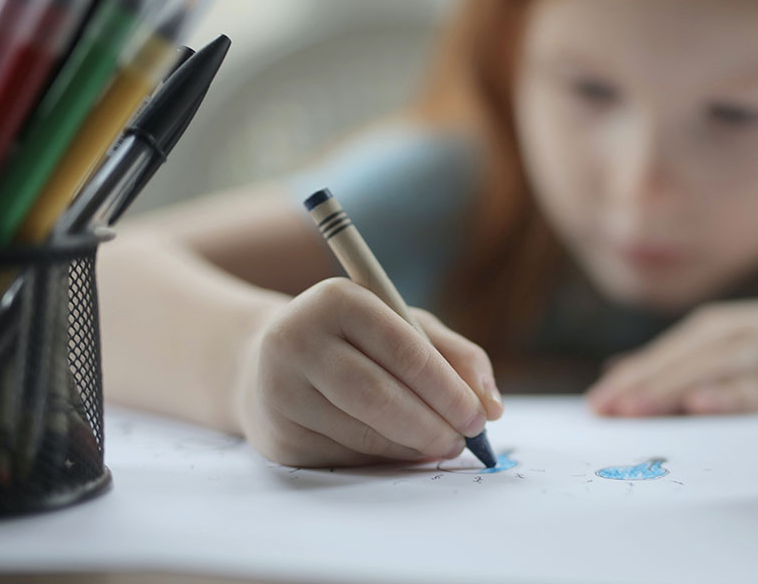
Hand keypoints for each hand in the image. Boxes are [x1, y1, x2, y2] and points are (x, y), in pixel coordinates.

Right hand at [235, 278, 503, 466]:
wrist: (266, 365)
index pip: (404, 350)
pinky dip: (383, 458)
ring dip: (413, 447)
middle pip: (379, 395)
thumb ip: (455, 355)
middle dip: (433, 425)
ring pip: (363, 432)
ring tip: (440, 444)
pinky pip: (345, 456)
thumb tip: (491, 404)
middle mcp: (297, 340)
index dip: (448, 388)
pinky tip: (398, 449)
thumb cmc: (355, 341)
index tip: (481, 416)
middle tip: (464, 441)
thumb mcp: (405, 326)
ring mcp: (280, 390)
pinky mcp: (277, 437)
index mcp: (336, 300)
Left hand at [586, 296, 757, 416]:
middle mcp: (740, 332)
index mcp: (718, 326)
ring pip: (715, 370)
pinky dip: (732, 394)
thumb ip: (678, 357)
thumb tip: (618, 370)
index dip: (629, 378)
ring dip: (673, 389)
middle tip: (605, 411)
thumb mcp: (731, 337)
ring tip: (636, 410)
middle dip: (641, 386)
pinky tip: (702, 406)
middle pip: (683, 361)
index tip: (595, 405)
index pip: (664, 354)